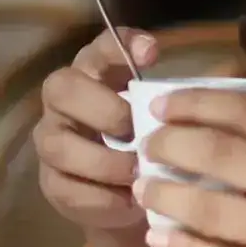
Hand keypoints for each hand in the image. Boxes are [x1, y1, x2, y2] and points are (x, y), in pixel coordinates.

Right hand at [31, 27, 157, 237]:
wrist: (132, 198)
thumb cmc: (148, 143)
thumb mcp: (163, 119)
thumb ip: (171, 103)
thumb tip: (192, 97)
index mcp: (95, 75)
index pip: (99, 48)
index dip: (121, 45)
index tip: (153, 53)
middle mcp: (65, 102)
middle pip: (61, 88)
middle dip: (102, 108)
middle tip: (135, 129)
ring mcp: (52, 142)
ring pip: (57, 144)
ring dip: (103, 160)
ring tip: (136, 173)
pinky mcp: (53, 184)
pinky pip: (67, 188)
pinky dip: (102, 198)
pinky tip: (130, 201)